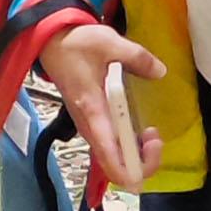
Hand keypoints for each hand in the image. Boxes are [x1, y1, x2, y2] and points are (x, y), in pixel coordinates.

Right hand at [38, 23, 162, 183]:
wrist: (51, 41)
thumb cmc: (76, 44)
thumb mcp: (110, 43)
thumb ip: (138, 58)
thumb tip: (159, 72)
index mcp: (93, 111)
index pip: (111, 159)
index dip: (138, 164)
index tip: (153, 139)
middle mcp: (90, 126)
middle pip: (115, 168)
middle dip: (142, 161)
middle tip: (154, 135)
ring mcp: (89, 127)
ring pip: (114, 160)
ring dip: (137, 154)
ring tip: (150, 131)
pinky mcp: (92, 122)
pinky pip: (112, 148)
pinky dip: (129, 146)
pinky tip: (139, 128)